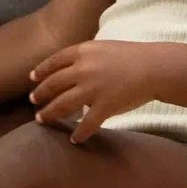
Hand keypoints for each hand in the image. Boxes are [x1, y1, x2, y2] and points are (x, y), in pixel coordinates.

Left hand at [28, 41, 149, 142]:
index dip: (41, 71)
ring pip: (62, 105)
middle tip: (32, 101)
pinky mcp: (105, 106)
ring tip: (41, 119)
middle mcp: (83, 70)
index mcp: (83, 52)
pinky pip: (87, 124)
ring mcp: (92, 89)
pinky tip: (74, 140)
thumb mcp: (103, 47)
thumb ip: (85, 56)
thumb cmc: (132, 56)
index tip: (32, 79)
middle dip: (40, 94)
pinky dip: (79, 133)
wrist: (154, 68)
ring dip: (50, 113)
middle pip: (53, 84)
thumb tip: (71, 66)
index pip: (54, 61)